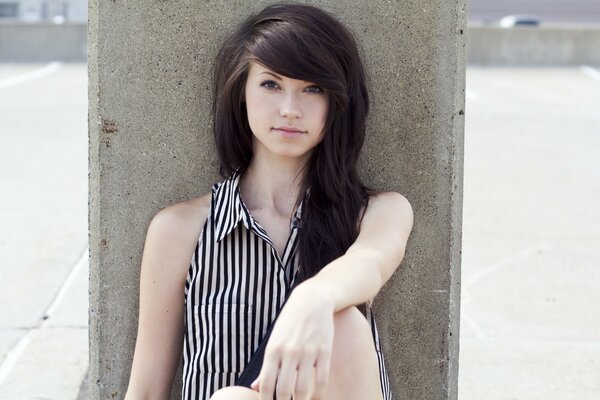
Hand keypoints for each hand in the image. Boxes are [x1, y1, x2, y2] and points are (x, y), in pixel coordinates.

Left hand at [251, 281, 335, 399]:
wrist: (312, 300)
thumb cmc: (289, 322)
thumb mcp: (274, 340)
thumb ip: (266, 365)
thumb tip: (255, 387)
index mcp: (273, 349)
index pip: (266, 384)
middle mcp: (289, 352)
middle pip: (284, 390)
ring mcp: (308, 351)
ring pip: (303, 389)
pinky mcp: (325, 351)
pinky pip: (321, 380)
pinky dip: (318, 395)